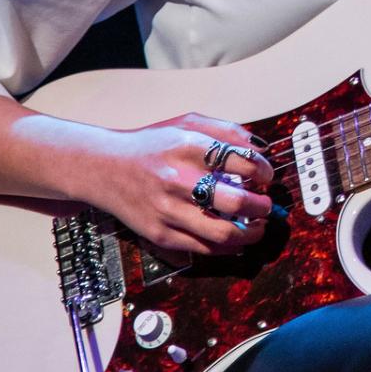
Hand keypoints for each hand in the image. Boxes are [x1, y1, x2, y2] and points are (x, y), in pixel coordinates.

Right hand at [76, 112, 277, 255]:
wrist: (104, 167)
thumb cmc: (151, 145)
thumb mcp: (187, 124)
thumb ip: (226, 131)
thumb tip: (261, 148)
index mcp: (189, 147)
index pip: (244, 162)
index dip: (264, 171)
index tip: (266, 176)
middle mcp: (179, 179)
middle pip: (238, 201)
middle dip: (262, 206)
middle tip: (266, 205)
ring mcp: (169, 210)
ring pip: (224, 232)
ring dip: (251, 232)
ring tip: (257, 226)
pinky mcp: (160, 234)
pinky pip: (204, 248)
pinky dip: (228, 246)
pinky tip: (236, 238)